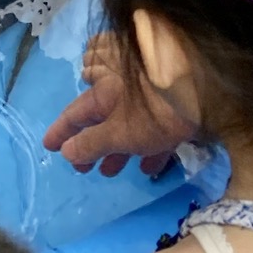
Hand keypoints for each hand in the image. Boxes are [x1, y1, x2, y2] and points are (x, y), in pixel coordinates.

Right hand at [44, 35, 190, 175]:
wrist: (204, 81)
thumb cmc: (155, 109)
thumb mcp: (119, 132)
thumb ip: (91, 143)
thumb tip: (65, 151)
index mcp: (102, 91)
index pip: (75, 114)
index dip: (61, 132)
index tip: (49, 147)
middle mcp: (118, 84)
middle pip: (98, 115)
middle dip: (90, 144)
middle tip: (85, 169)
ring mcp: (145, 89)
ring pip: (123, 119)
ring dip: (116, 147)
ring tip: (111, 171)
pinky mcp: (169, 97)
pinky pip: (150, 121)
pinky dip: (144, 141)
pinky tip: (149, 164)